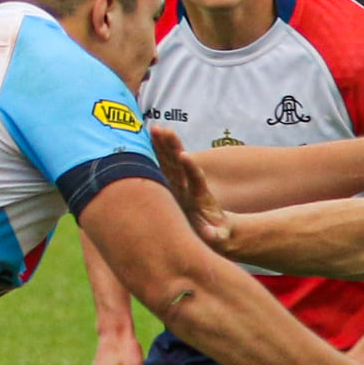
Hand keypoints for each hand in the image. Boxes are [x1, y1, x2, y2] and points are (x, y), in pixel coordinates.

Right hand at [153, 127, 232, 250]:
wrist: (215, 229)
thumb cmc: (214, 234)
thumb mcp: (217, 236)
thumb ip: (215, 235)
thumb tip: (211, 235)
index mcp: (199, 197)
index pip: (195, 178)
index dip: (190, 168)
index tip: (184, 156)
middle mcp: (189, 186)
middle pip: (180, 163)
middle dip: (172, 147)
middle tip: (163, 131)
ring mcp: (180, 184)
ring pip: (170, 161)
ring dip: (163, 145)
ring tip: (155, 128)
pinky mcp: (172, 186)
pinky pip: (161, 167)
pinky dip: (154, 155)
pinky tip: (146, 141)